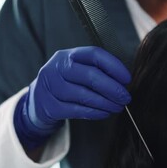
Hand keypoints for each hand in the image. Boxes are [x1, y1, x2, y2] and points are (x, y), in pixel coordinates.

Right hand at [14, 46, 130, 149]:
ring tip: (118, 107)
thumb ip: (98, 71)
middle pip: (90, 76)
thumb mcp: (78, 70)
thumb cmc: (68, 82)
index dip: (114, 66)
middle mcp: (57, 68)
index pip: (94, 54)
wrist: (39, 100)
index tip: (127, 79)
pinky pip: (76, 110)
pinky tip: (105, 113)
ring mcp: (50, 87)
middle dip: (112, 88)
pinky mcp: (49, 106)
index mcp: (68, 55)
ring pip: (84, 95)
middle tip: (126, 97)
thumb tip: (124, 82)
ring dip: (106, 103)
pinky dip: (94, 113)